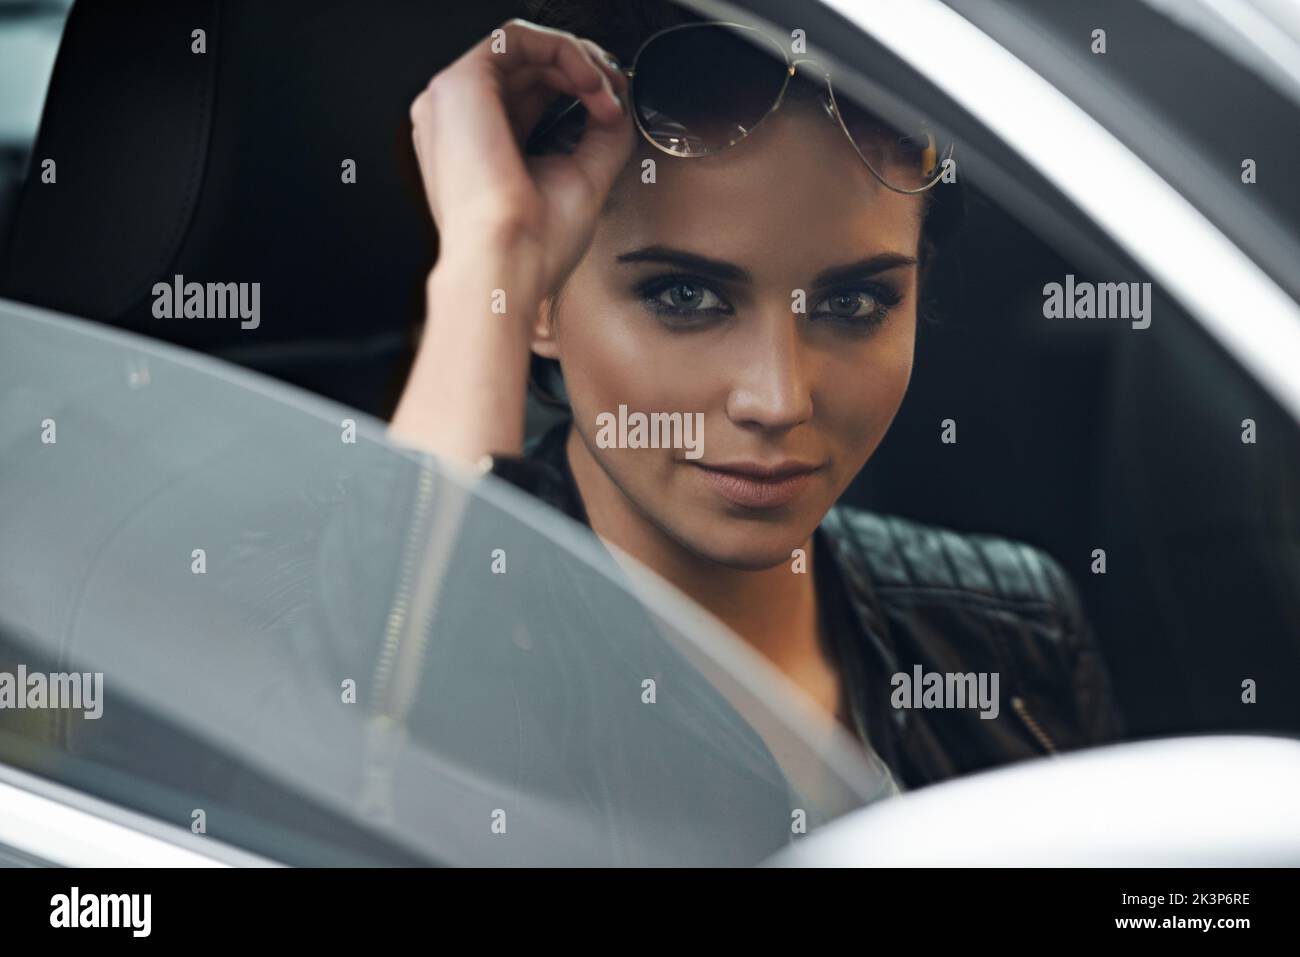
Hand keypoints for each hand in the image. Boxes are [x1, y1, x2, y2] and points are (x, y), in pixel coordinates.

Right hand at [408, 18, 632, 299]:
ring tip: (605, 94)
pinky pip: (515, 37)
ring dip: (578, 61)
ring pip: (524, 46)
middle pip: (529, 66)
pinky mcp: (459, 84)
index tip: (614, 111)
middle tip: (616, 98)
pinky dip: (562, 51)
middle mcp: (462, 120)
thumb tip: (620, 104)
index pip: (533, 94)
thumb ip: (601, 136)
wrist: (507, 265)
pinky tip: (589, 82)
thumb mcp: (582, 178)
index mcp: (482, 145)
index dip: (579, 89)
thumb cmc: (533, 245)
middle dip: (584, 72)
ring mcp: (455, 100)